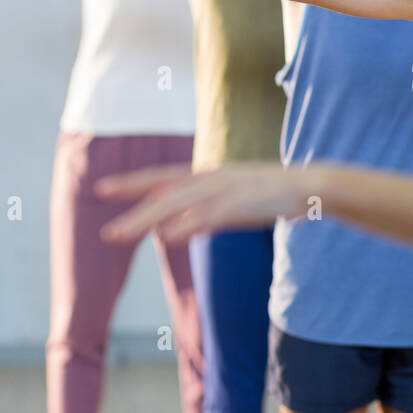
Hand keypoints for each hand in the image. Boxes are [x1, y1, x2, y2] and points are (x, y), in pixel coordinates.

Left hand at [95, 162, 313, 242]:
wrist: (313, 187)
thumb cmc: (273, 197)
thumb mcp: (231, 205)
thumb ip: (201, 216)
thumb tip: (170, 229)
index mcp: (210, 177)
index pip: (163, 178)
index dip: (133, 183)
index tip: (103, 188)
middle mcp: (212, 179)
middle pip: (163, 190)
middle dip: (129, 200)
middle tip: (100, 214)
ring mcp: (226, 190)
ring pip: (177, 203)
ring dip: (145, 218)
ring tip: (118, 233)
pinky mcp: (243, 203)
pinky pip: (208, 215)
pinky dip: (186, 223)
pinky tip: (166, 235)